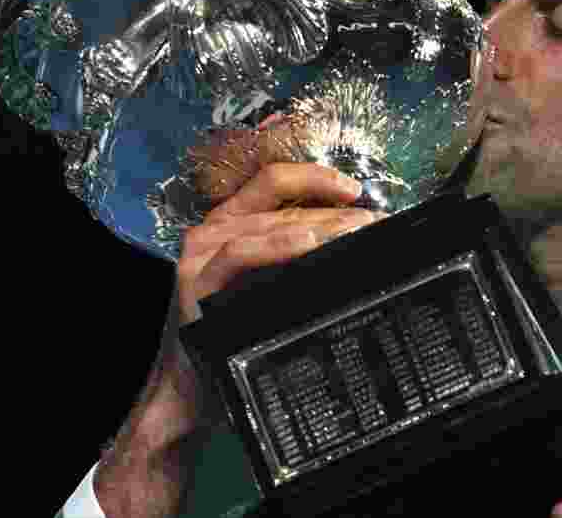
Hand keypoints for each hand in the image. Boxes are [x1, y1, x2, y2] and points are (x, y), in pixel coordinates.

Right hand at [177, 161, 378, 323]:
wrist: (186, 384)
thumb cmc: (230, 329)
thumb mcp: (263, 282)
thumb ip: (292, 257)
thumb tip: (349, 239)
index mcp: (231, 221)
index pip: (274, 181)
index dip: (316, 178)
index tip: (355, 191)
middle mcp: (214, 229)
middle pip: (284, 208)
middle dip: (334, 213)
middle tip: (375, 223)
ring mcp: (203, 254)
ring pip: (269, 225)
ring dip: (319, 226)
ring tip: (355, 231)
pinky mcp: (196, 281)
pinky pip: (241, 253)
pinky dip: (277, 245)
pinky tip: (306, 243)